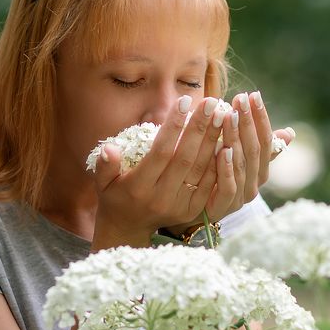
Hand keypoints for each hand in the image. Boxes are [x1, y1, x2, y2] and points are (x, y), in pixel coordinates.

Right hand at [90, 95, 229, 248]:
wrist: (129, 228)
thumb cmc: (115, 196)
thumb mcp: (102, 183)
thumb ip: (105, 165)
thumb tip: (109, 148)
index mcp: (138, 187)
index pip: (160, 152)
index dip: (173, 127)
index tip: (184, 101)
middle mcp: (160, 197)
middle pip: (184, 158)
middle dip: (199, 128)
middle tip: (211, 102)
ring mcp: (179, 206)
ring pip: (200, 169)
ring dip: (213, 141)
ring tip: (223, 115)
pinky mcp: (192, 211)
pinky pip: (210, 184)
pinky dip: (219, 162)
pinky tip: (226, 140)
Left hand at [205, 90, 293, 218]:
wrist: (186, 211)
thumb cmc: (212, 178)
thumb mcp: (235, 157)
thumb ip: (256, 145)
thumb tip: (290, 133)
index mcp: (259, 171)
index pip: (266, 141)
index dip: (261, 118)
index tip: (253, 95)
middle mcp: (253, 185)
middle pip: (254, 150)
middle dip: (248, 122)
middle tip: (239, 99)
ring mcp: (239, 198)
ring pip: (241, 165)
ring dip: (235, 139)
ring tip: (228, 116)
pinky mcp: (221, 209)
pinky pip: (228, 188)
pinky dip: (226, 169)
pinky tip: (222, 150)